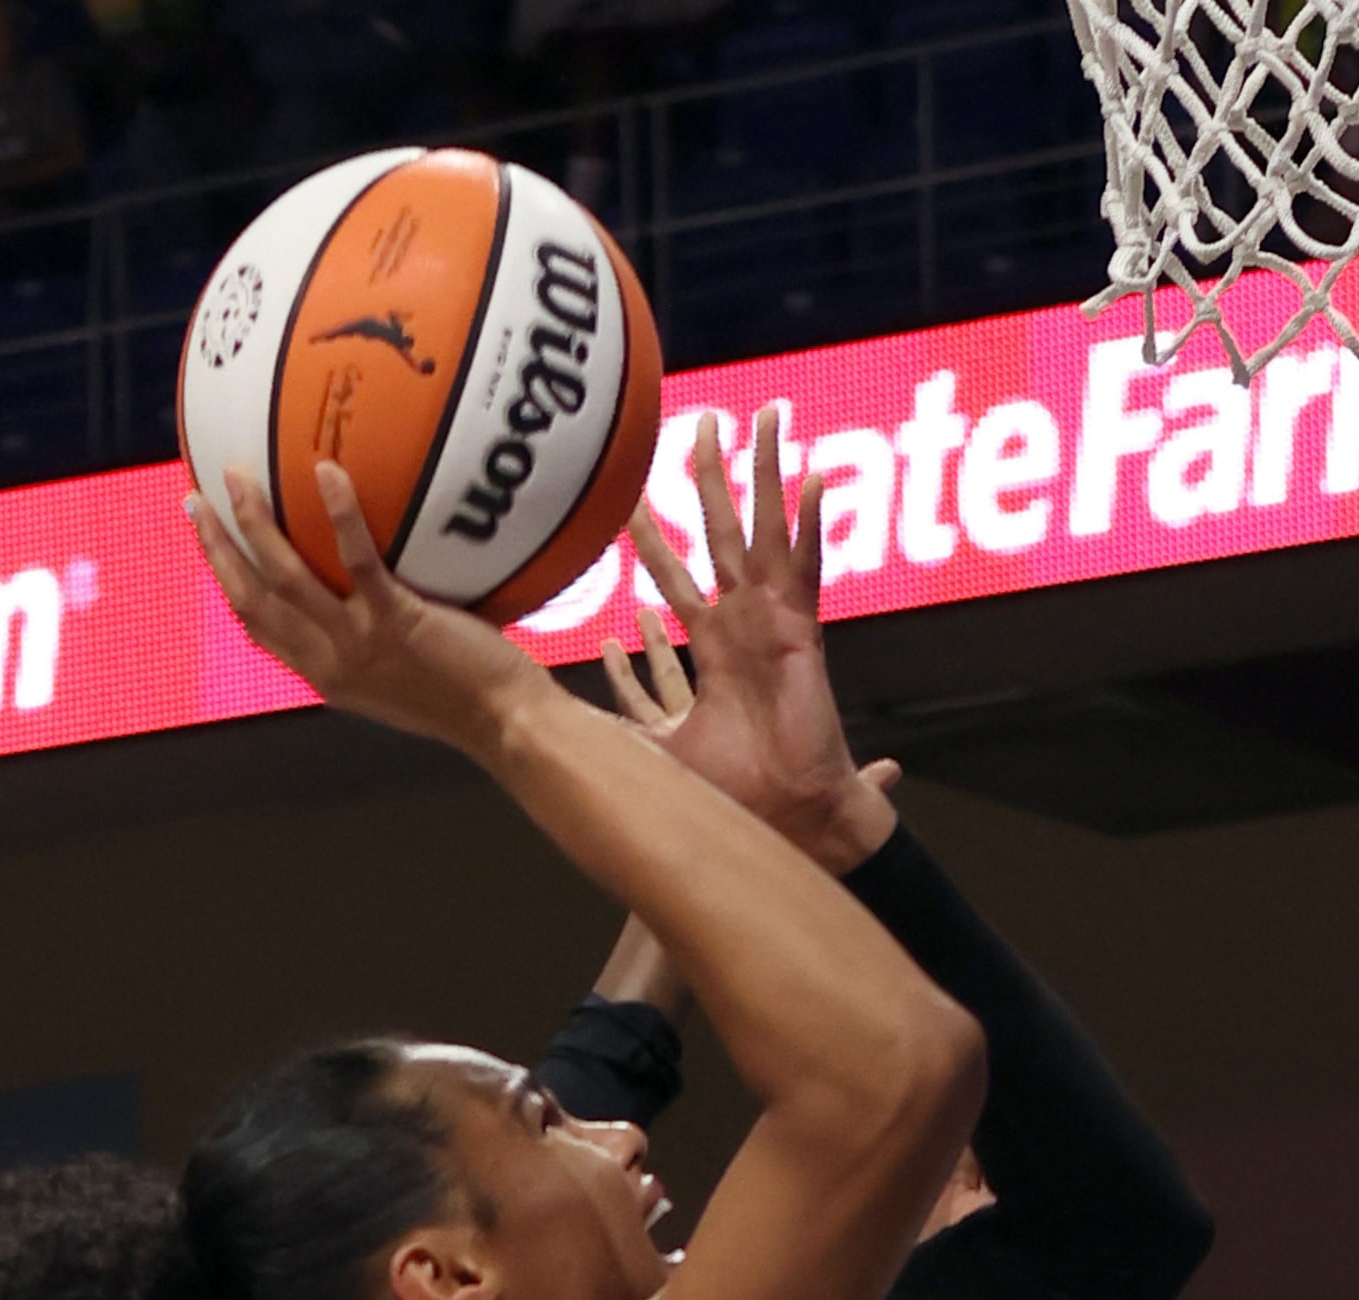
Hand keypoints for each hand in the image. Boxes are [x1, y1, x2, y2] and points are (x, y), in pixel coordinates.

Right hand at [189, 461, 551, 752]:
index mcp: (323, 675)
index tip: (208, 541)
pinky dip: (339, 515)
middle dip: (216, 547)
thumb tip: (363, 588)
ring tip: (237, 475)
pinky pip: (359, 561)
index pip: (255, 625)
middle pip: (251, 599)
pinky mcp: (397, 622)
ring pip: (286, 577)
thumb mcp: (396, 677)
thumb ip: (367, 639)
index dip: (225, 581)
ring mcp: (358, 643)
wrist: (503, 724)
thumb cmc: (464, 697)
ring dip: (253, 523)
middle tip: (196, 499)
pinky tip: (328, 470)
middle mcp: (328, 662)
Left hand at [616, 409, 897, 875]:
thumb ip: (609, 725)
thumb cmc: (725, 794)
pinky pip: (806, 568)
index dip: (648, 536)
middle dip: (711, 477)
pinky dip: (810, 526)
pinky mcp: (802, 632)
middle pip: (722, 532)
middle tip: (702, 421)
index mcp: (711, 644)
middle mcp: (743, 622)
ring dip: (768, 476)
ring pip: (767, 531)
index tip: (623, 496)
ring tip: (769, 421)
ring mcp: (775, 621)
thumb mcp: (648, 748)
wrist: (782, 819)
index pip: (671, 575)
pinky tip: (811, 479)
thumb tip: (547, 732)